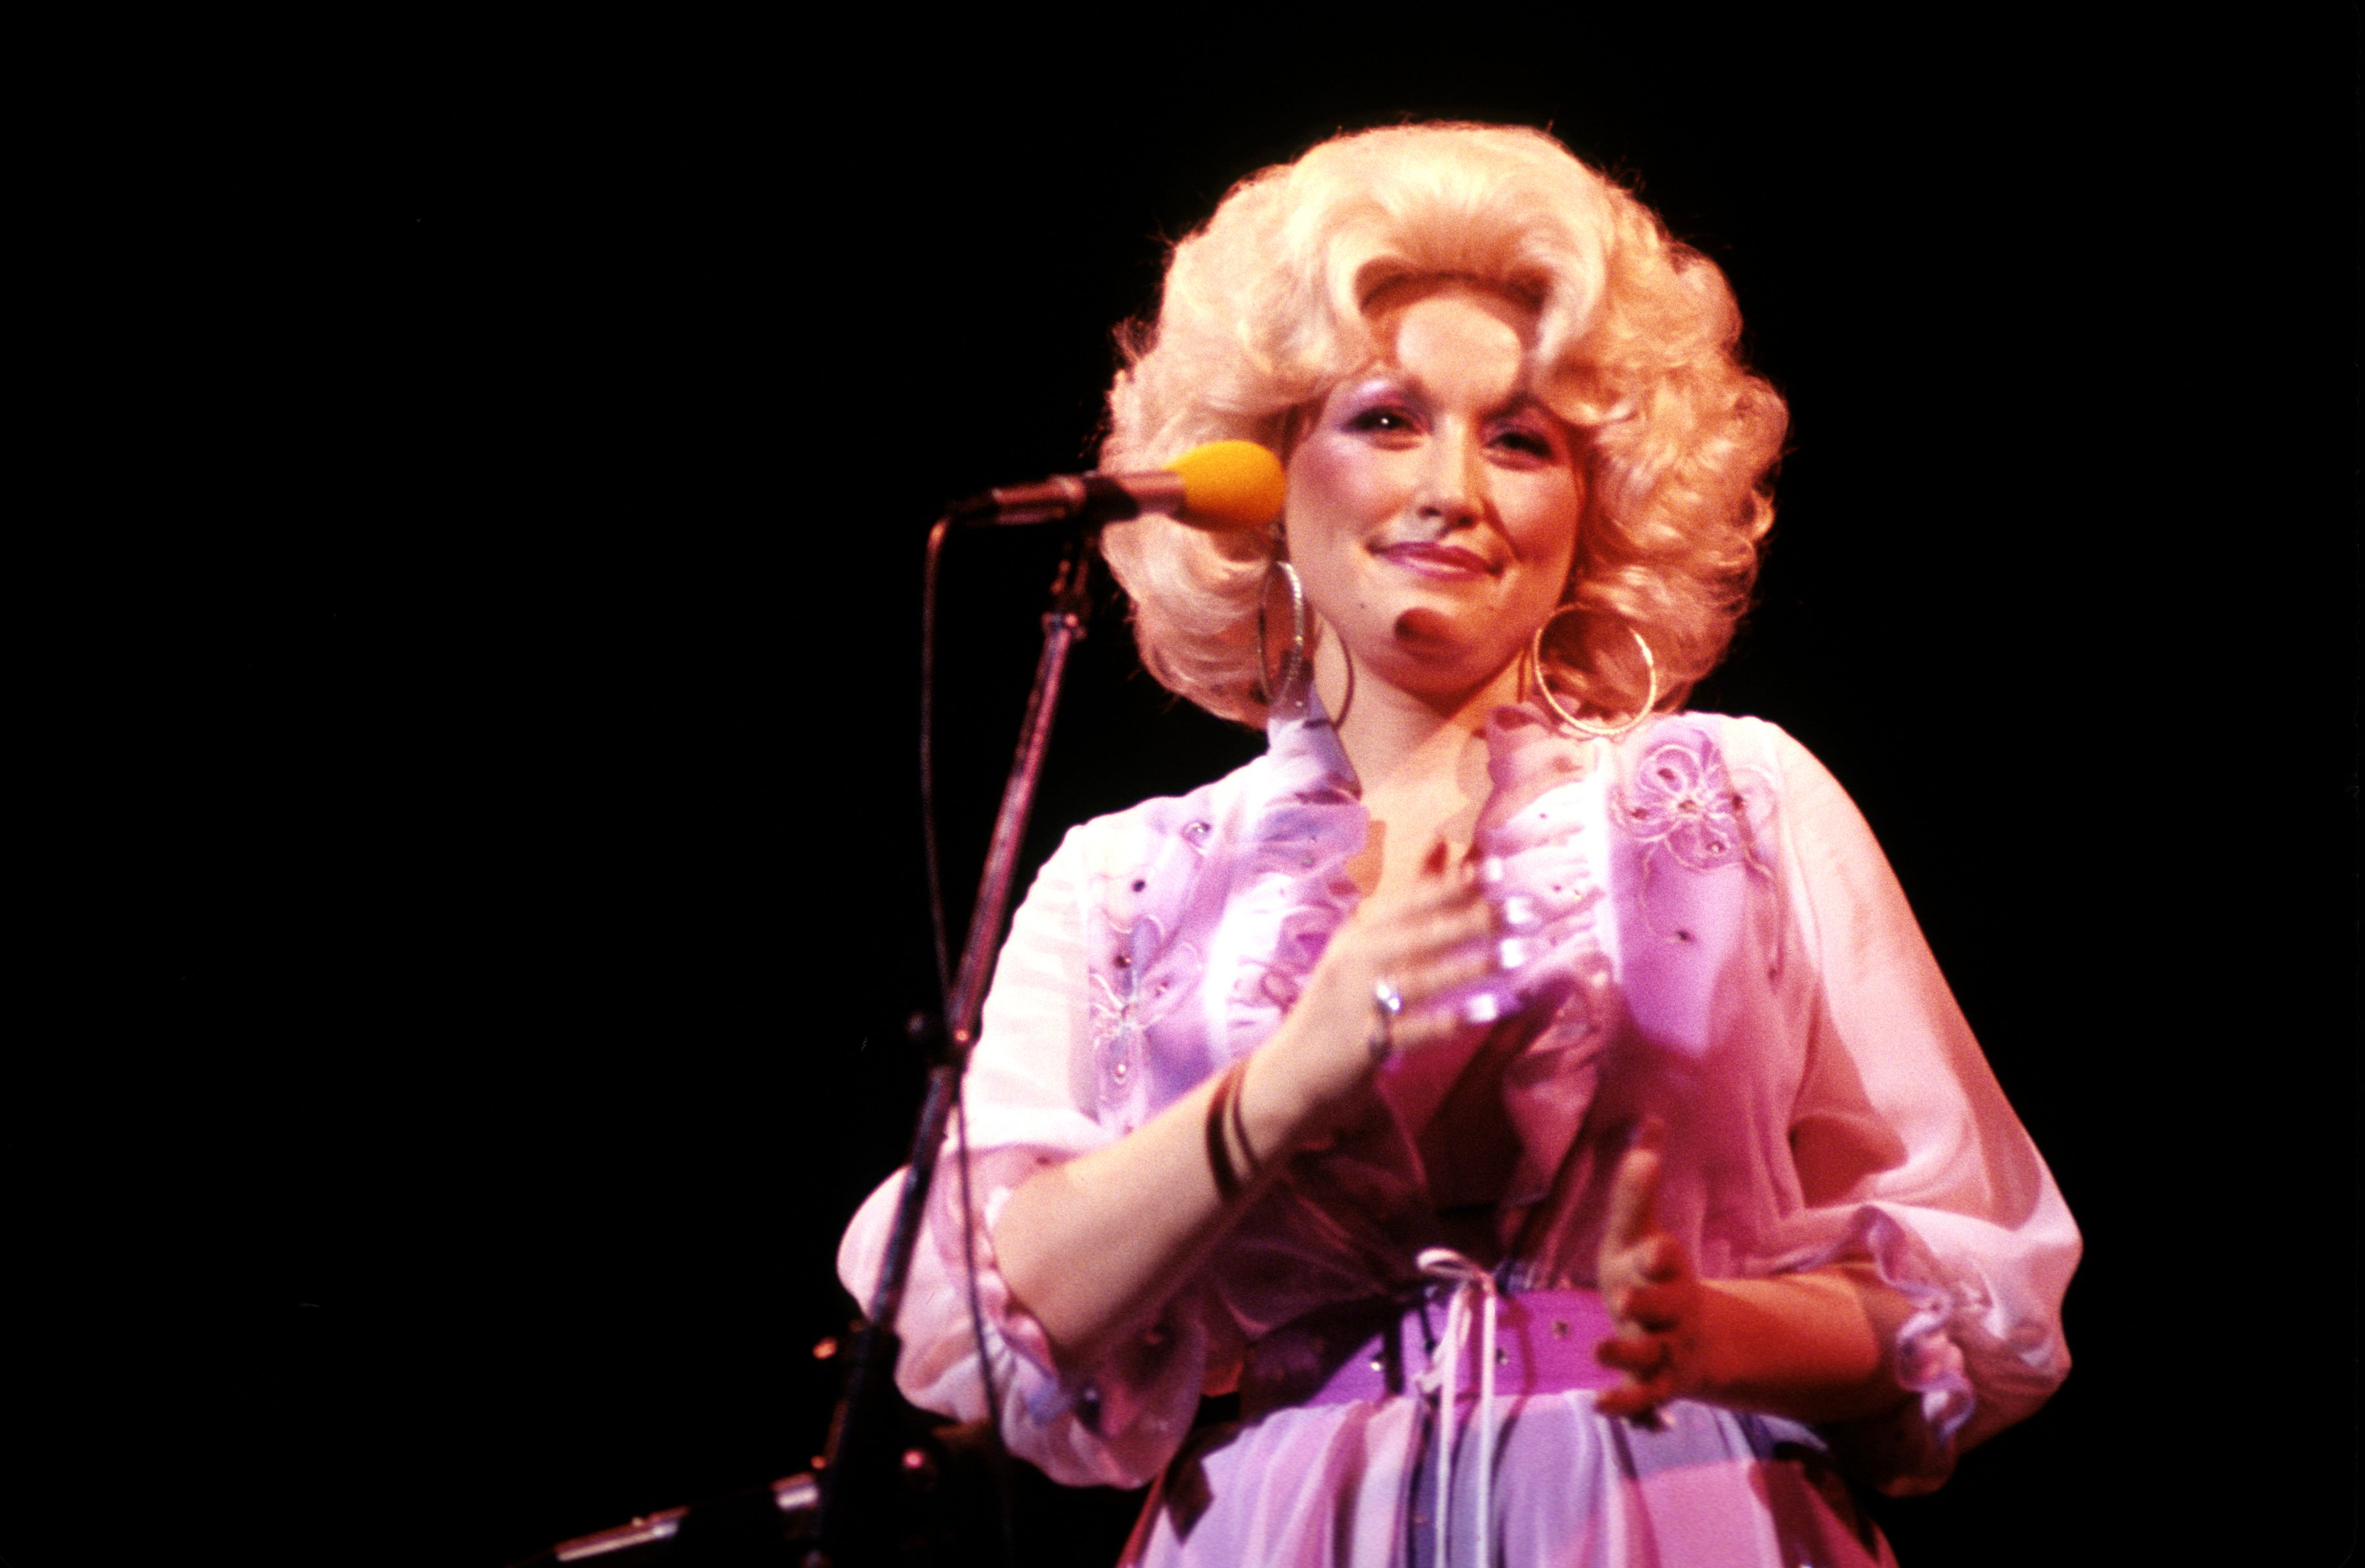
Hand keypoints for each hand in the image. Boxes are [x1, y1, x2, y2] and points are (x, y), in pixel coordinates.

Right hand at [1253, 844, 1500, 1126]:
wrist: (1290, 1073)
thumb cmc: (1339, 1004)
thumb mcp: (1363, 947)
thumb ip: (1407, 899)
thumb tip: (1441, 839)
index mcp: (1357, 935)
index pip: (1409, 902)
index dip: (1453, 884)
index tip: (1498, 868)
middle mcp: (1354, 962)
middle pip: (1419, 934)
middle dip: (1475, 918)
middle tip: (1526, 909)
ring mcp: (1357, 1004)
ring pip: (1419, 978)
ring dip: (1471, 965)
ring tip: (1518, 952)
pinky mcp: (1364, 1046)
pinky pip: (1414, 1029)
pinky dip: (1451, 1019)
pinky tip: (1488, 1010)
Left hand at [1594, 1117, 1702, 1420]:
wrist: (1688, 1335)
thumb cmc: (1650, 1274)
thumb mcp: (1639, 1231)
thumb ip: (1638, 1186)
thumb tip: (1650, 1119)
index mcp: (1664, 1269)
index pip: (1666, 1259)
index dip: (1660, 1256)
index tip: (1654, 1249)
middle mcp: (1668, 1310)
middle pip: (1664, 1307)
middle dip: (1650, 1303)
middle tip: (1627, 1299)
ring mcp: (1663, 1349)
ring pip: (1649, 1355)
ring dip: (1627, 1354)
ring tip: (1600, 1350)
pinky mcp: (1653, 1383)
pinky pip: (1641, 1397)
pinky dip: (1625, 1404)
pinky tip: (1598, 1405)